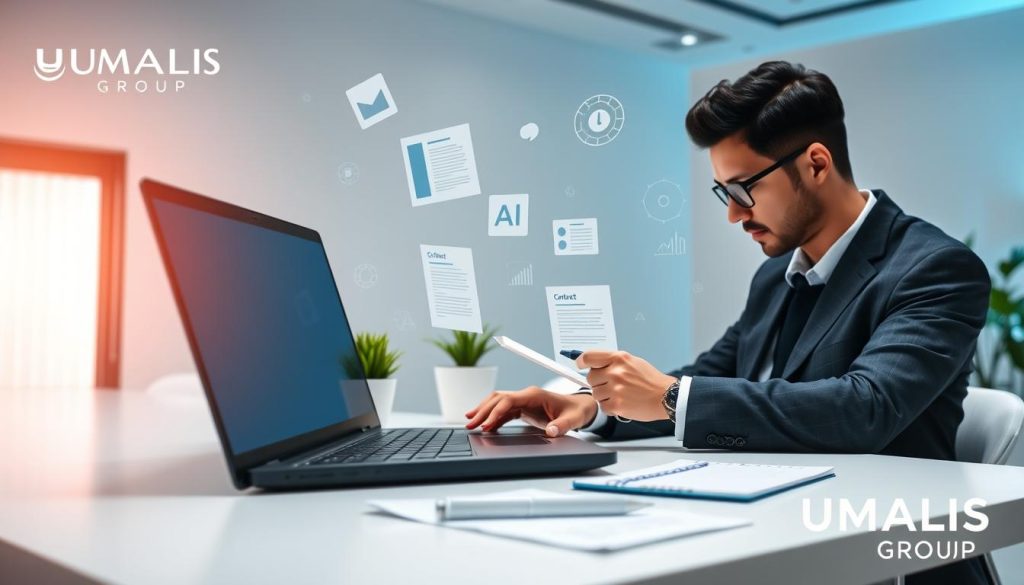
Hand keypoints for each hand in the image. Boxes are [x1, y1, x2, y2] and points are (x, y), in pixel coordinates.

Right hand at [464, 386, 597, 436]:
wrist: (581, 407)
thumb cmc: (576, 411)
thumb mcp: (573, 420)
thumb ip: (561, 426)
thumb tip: (550, 432)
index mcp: (534, 395)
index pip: (508, 400)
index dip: (495, 411)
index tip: (485, 425)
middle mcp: (526, 395)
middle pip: (498, 399)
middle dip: (482, 410)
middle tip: (469, 424)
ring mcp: (523, 400)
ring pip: (497, 402)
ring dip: (483, 411)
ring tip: (470, 421)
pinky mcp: (523, 408)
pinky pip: (504, 410)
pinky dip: (492, 417)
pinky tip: (485, 426)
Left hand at [576, 350, 676, 421]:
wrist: (666, 396)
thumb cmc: (651, 380)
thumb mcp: (632, 362)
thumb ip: (613, 361)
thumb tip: (593, 363)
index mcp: (619, 358)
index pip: (589, 357)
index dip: (581, 361)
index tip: (580, 365)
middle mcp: (616, 372)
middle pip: (590, 377)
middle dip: (597, 382)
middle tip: (610, 385)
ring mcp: (616, 389)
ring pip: (595, 394)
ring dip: (604, 396)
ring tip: (619, 395)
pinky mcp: (617, 405)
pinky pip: (603, 407)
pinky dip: (610, 407)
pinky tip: (622, 403)